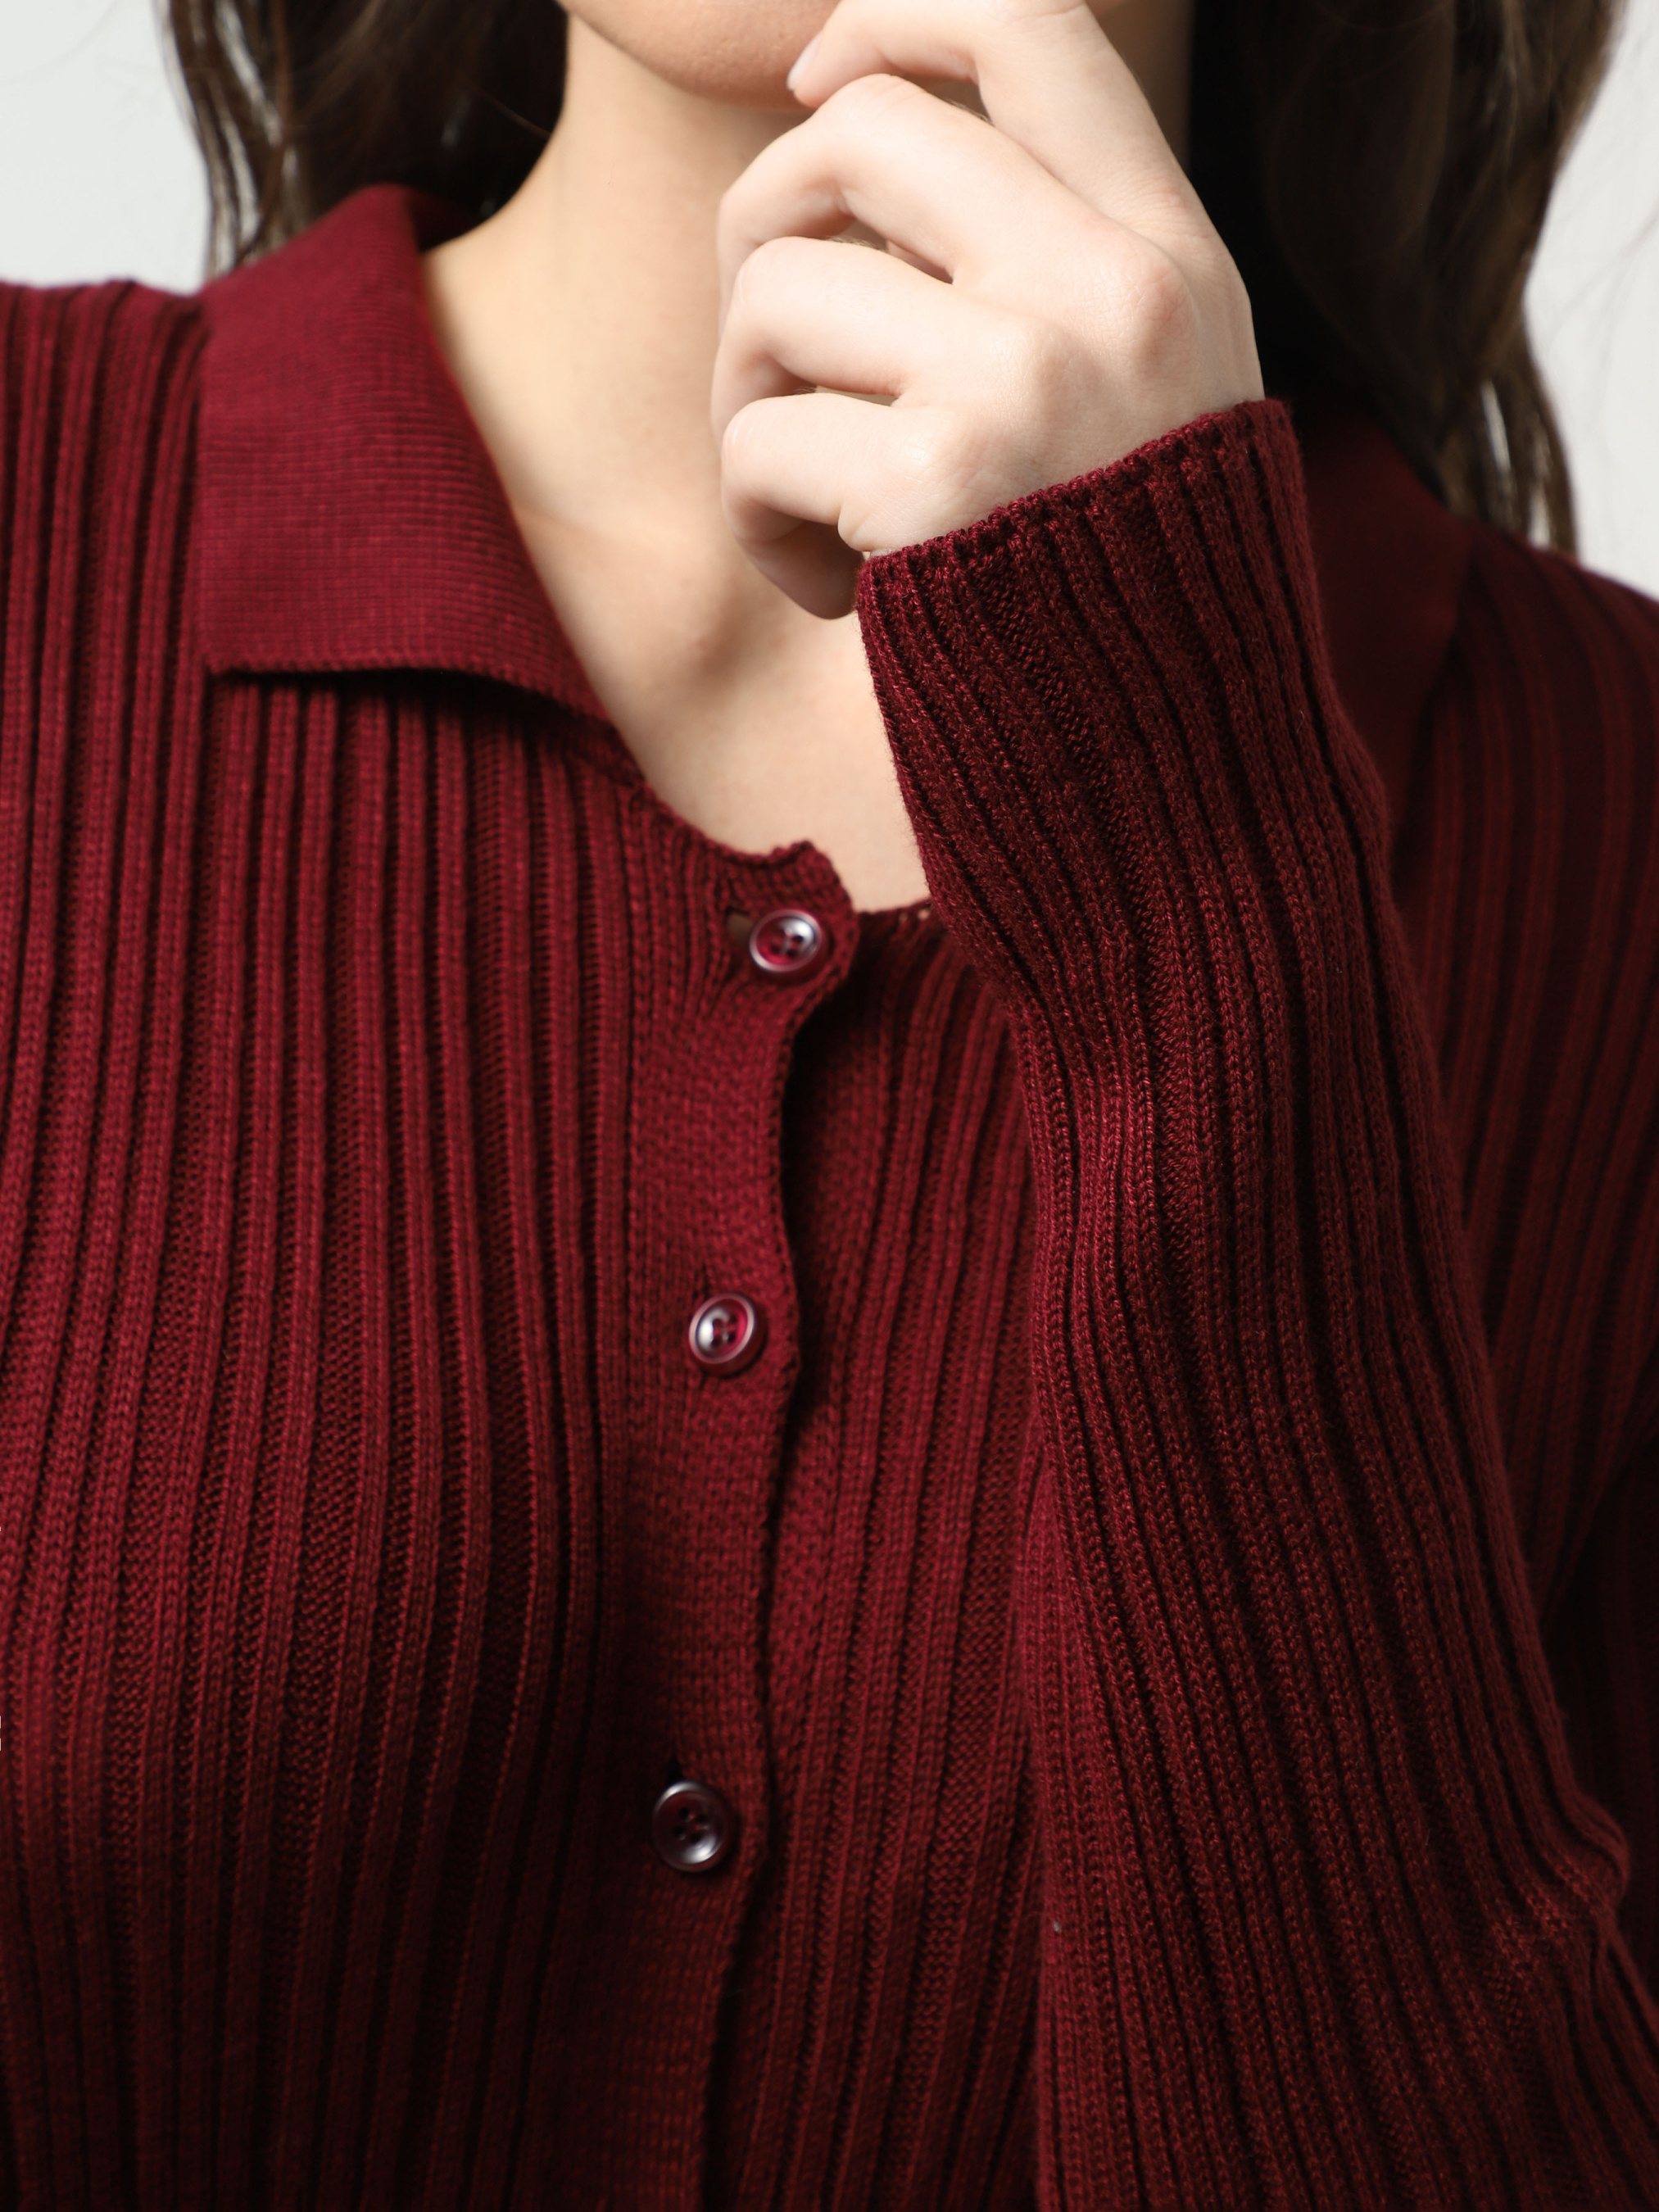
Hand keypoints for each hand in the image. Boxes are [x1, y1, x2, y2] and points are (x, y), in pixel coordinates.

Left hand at [711, 0, 1262, 616]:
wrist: (1184, 785)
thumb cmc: (1135, 604)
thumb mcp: (1153, 401)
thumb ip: (1058, 272)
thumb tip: (851, 132)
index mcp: (1172, 254)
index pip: (1028, 22)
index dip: (891, 14)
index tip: (812, 72)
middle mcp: (1109, 291)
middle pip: (857, 131)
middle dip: (763, 219)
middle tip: (769, 338)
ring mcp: (1026, 383)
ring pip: (774, 292)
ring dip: (746, 401)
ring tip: (809, 497)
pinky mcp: (935, 490)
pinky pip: (755, 448)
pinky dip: (757, 525)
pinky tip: (826, 588)